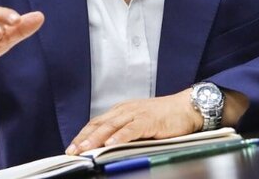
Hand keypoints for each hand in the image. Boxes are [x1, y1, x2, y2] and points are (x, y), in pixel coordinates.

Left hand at [66, 89, 200, 154]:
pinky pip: (131, 129)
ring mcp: (137, 114)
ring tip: (85, 149)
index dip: (83, 134)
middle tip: (72, 151)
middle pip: (100, 124)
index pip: (97, 122)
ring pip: (112, 126)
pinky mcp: (149, 120)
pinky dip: (120, 137)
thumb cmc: (164, 117)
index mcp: (122, 110)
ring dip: (97, 139)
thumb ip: (124, 132)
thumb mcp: (139, 122)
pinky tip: (111, 145)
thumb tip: (107, 148)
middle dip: (84, 138)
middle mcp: (126, 110)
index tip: (72, 147)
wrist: (186, 107)